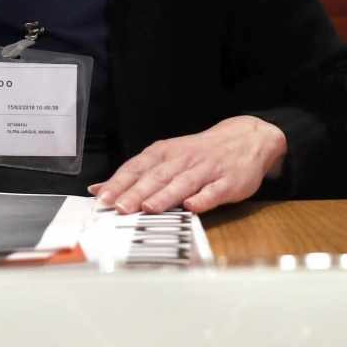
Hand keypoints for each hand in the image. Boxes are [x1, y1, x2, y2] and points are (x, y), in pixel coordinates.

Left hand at [88, 115, 286, 214]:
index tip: (102, 197)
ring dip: (165, 196)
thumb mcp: (166, 156)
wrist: (245, 139)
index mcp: (165, 153)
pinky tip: (192, 207)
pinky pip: (214, 191)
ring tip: (149, 208)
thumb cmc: (199, 153)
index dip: (119, 182)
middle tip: (119, 207)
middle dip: (137, 192)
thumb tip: (100, 189)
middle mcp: (183, 159)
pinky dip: (203, 199)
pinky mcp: (228, 182)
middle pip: (157, 176)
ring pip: (183, 183)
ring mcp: (207, 170)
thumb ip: (136, 174)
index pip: (137, 167)